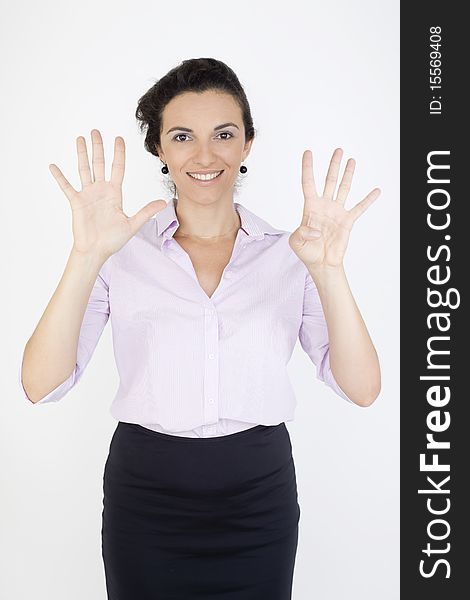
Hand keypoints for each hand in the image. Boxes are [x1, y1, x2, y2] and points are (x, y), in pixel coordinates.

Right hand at [49, 129, 166, 259]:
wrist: (97, 251)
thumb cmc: (113, 240)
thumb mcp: (133, 224)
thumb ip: (146, 211)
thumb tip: (163, 203)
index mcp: (114, 193)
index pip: (117, 168)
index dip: (118, 153)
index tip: (118, 138)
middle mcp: (101, 190)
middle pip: (100, 164)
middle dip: (98, 147)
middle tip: (96, 131)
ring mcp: (88, 195)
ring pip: (84, 169)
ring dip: (82, 154)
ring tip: (80, 138)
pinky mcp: (76, 202)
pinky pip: (67, 187)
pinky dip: (60, 177)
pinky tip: (53, 166)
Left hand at [288, 148, 380, 269]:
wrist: (321, 264)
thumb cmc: (307, 252)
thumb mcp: (296, 242)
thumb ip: (300, 233)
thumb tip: (315, 230)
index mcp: (310, 208)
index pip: (308, 183)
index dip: (308, 168)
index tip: (308, 152)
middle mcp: (324, 206)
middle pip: (329, 181)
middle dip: (333, 165)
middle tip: (338, 150)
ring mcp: (337, 212)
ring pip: (343, 188)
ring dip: (348, 174)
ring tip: (351, 160)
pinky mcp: (347, 221)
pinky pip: (360, 208)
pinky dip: (368, 200)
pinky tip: (376, 190)